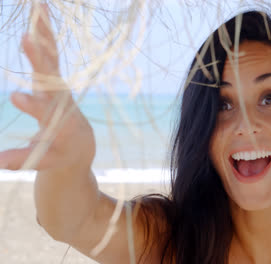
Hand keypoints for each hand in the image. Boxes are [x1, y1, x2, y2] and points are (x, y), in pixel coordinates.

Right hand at [0, 4, 94, 170]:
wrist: (79, 143)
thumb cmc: (61, 153)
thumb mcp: (45, 161)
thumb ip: (24, 159)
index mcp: (60, 121)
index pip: (46, 112)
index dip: (33, 105)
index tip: (16, 97)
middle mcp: (62, 99)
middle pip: (50, 78)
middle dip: (39, 60)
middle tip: (27, 40)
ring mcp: (59, 85)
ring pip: (52, 56)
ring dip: (44, 33)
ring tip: (38, 9)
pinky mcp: (55, 77)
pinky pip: (51, 51)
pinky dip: (45, 31)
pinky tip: (41, 9)